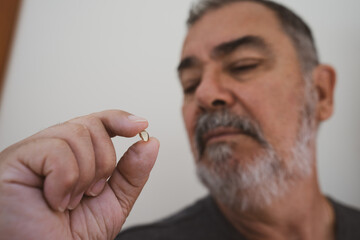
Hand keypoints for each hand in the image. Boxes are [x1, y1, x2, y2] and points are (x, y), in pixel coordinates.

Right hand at [0, 110, 159, 239]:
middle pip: (91, 125)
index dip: (119, 119)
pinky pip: (56, 150)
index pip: (97, 122)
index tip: (141, 126)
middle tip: (92, 192)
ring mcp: (32, 152)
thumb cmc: (69, 236)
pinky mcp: (15, 159)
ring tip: (70, 201)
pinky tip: (54, 201)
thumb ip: (132, 173)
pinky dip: (65, 180)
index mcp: (72, 156)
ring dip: (84, 176)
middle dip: (104, 162)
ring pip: (76, 134)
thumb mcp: (113, 203)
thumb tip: (150, 143)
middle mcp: (51, 149)